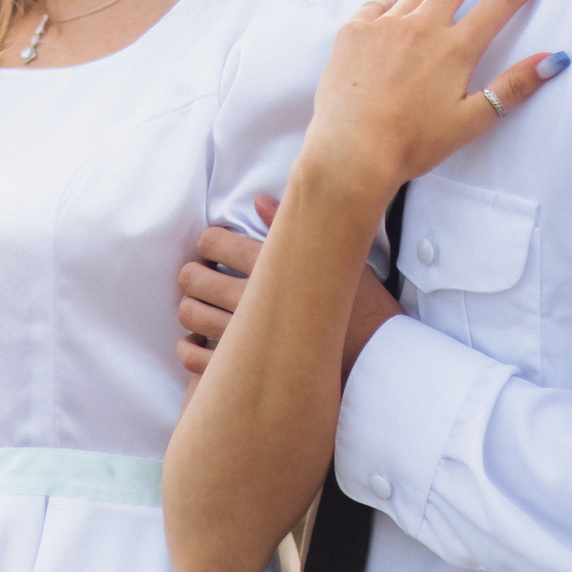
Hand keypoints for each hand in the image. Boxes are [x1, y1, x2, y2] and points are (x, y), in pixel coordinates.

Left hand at [175, 198, 403, 380]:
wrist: (382, 363)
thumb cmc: (365, 307)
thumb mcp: (338, 258)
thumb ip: (291, 226)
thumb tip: (258, 200)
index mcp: (273, 266)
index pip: (212, 242)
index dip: (207, 242)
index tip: (215, 249)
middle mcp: (253, 300)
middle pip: (192, 278)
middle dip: (192, 274)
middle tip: (202, 276)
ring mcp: (246, 338)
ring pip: (190, 315)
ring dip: (189, 308)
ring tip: (201, 307)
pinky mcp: (247, 371)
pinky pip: (196, 359)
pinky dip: (188, 349)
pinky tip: (197, 342)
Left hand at [301, 0, 570, 199]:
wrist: (349, 152)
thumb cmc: (412, 143)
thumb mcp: (471, 121)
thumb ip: (513, 87)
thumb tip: (555, 59)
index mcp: (455, 49)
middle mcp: (420, 27)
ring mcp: (383, 25)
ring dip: (430, 1)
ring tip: (429, 26)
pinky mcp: (352, 30)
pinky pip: (379, 8)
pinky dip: (391, 14)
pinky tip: (391, 34)